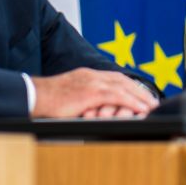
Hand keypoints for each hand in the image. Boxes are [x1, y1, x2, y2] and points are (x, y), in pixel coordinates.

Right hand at [31, 68, 158, 118]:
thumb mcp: (68, 95)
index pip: (113, 77)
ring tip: (151, 106)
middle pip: (122, 80)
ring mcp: (91, 82)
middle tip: (151, 101)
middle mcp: (91, 75)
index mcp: (86, 75)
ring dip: (139, 97)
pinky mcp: (91, 92)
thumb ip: (82, 98)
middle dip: (139, 90)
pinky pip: (117, 96)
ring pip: (123, 87)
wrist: (34, 96)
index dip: (128, 86)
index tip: (139, 94)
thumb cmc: (46, 100)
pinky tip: (140, 109)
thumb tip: (91, 110)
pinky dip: (131, 102)